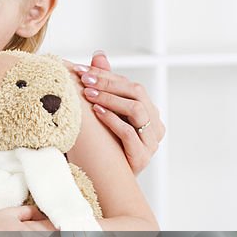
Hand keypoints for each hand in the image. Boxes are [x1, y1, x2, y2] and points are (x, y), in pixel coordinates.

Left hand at [66, 50, 165, 173]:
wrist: (107, 182)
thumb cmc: (106, 145)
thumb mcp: (103, 112)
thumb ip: (105, 85)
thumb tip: (99, 54)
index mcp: (148, 111)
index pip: (130, 85)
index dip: (106, 75)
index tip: (81, 70)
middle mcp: (154, 124)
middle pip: (136, 93)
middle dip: (108, 83)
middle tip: (84, 79)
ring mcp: (151, 141)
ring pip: (136, 110)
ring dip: (110, 99)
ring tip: (88, 94)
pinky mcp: (142, 157)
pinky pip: (130, 134)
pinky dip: (113, 120)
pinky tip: (96, 113)